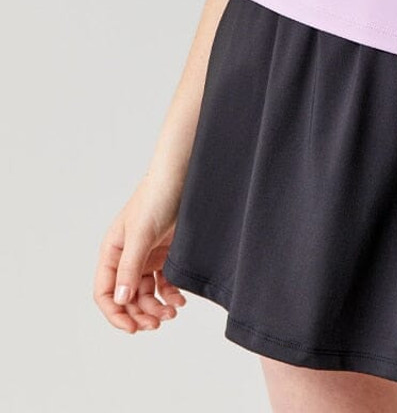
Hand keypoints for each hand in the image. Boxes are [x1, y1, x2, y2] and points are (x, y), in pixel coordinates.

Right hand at [93, 175, 187, 334]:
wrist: (183, 177)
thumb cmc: (156, 198)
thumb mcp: (141, 234)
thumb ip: (130, 267)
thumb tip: (119, 300)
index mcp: (112, 252)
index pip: (104, 292)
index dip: (115, 313)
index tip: (132, 328)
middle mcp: (127, 257)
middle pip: (126, 298)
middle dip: (140, 314)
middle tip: (157, 324)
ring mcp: (147, 257)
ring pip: (146, 294)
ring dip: (156, 308)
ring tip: (172, 313)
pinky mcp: (165, 254)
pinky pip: (164, 283)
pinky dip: (170, 295)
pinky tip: (180, 300)